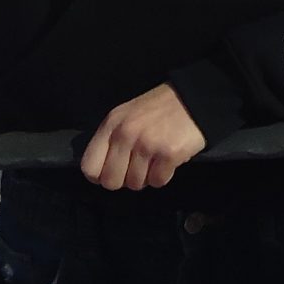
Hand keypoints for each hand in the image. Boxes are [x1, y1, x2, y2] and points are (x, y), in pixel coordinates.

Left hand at [80, 84, 204, 190]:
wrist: (195, 98)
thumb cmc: (159, 109)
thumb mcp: (127, 116)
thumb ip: (112, 139)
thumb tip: (104, 172)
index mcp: (111, 124)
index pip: (89, 167)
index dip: (101, 175)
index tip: (115, 170)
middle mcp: (125, 134)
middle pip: (111, 181)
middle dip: (125, 180)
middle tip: (138, 167)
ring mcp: (146, 144)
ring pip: (135, 184)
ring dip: (147, 177)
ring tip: (156, 159)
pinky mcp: (168, 153)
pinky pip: (158, 182)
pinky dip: (164, 175)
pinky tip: (169, 160)